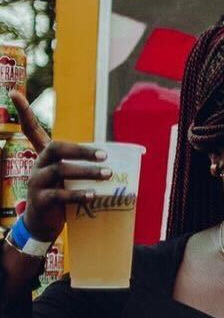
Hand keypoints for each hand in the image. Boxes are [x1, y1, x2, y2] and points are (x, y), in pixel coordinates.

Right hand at [9, 90, 108, 244]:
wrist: (43, 224)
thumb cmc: (60, 195)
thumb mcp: (67, 177)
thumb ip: (80, 165)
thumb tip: (115, 159)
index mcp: (44, 156)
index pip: (30, 129)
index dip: (23, 112)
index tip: (13, 92)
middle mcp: (37, 165)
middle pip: (56, 149)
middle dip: (82, 150)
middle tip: (105, 155)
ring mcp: (36, 182)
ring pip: (61, 171)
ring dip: (87, 172)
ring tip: (108, 175)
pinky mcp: (40, 200)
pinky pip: (60, 195)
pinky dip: (78, 194)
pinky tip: (93, 194)